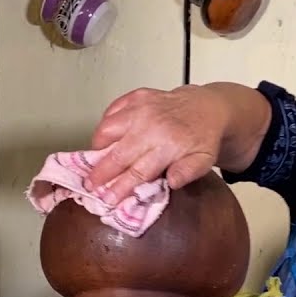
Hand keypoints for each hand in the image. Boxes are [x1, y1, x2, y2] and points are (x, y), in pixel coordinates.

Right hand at [85, 85, 227, 205]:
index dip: (120, 187)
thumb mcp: (204, 160)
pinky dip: (104, 127)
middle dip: (100, 173)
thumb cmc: (202, 138)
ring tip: (94, 162)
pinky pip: (111, 112)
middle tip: (88, 186)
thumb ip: (188, 172)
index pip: (138, 172)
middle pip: (118, 154)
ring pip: (107, 129)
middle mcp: (151, 125)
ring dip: (97, 148)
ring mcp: (141, 108)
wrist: (206, 106)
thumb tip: (171, 182)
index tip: (107, 200)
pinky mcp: (136, 96)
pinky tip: (104, 140)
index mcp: (168, 145)